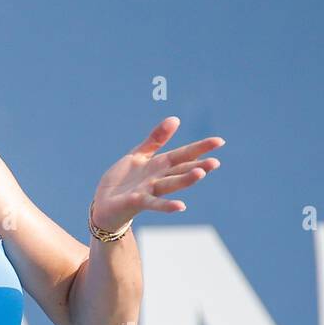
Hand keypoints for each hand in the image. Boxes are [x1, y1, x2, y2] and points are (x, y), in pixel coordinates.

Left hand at [91, 116, 223, 232]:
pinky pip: (152, 203)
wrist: (104, 205)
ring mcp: (148, 191)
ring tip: (200, 174)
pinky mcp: (136, 201)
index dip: (200, 148)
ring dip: (185, 180)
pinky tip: (181, 206)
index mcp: (159, 165)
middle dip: (198, 166)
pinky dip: (166, 205)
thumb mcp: (138, 155)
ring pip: (170, 184)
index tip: (220, 141)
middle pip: (180, 170)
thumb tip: (175, 118)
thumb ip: (156, 139)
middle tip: (215, 163)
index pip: (183, 155)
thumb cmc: (123, 181)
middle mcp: (157, 179)